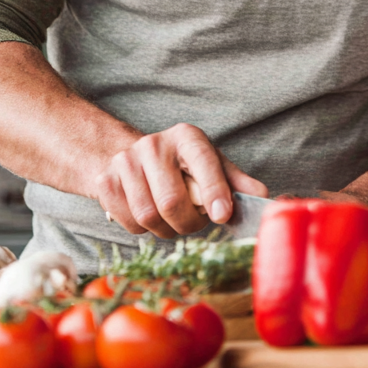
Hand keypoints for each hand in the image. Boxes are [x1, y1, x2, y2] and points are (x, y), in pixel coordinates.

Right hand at [94, 122, 268, 238]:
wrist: (135, 158)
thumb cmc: (183, 166)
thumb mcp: (213, 166)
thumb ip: (237, 182)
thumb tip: (262, 197)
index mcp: (187, 137)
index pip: (203, 164)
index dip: (214, 192)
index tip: (223, 215)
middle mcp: (154, 144)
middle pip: (171, 201)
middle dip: (188, 223)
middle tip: (196, 223)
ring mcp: (125, 161)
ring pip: (148, 216)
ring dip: (166, 230)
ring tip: (174, 220)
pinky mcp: (105, 181)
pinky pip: (128, 223)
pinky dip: (143, 230)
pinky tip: (151, 216)